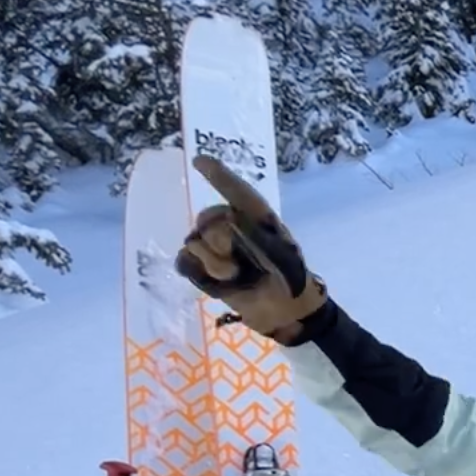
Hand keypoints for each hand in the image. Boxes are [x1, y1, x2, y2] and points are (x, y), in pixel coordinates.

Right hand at [173, 154, 326, 341]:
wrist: (287, 313)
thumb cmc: (290, 280)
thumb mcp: (280, 253)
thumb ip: (254, 233)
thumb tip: (226, 219)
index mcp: (257, 217)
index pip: (236, 191)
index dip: (218, 175)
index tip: (199, 161)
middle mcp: (233, 228)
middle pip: (208, 218)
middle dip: (220, 240)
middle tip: (241, 264)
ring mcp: (216, 249)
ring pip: (195, 241)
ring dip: (214, 262)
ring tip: (235, 277)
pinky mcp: (204, 270)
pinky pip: (185, 260)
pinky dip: (198, 271)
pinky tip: (216, 282)